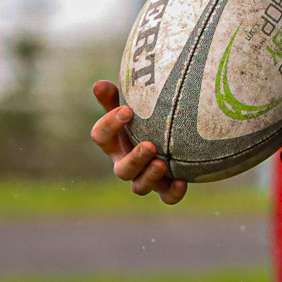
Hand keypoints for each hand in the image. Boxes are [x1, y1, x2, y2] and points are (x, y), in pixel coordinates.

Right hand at [90, 80, 185, 204]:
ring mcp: (143, 178)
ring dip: (150, 177)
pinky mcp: (164, 188)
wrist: (169, 134)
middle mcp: (125, 163)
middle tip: (150, 145)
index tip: (127, 110)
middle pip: (122, 169)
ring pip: (140, 187)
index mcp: (114, 143)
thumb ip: (115, 96)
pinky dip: (173, 193)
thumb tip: (99, 84)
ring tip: (162, 163)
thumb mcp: (130, 103)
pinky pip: (166, 197)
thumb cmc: (144, 115)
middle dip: (135, 159)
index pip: (101, 136)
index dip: (110, 125)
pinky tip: (182, 182)